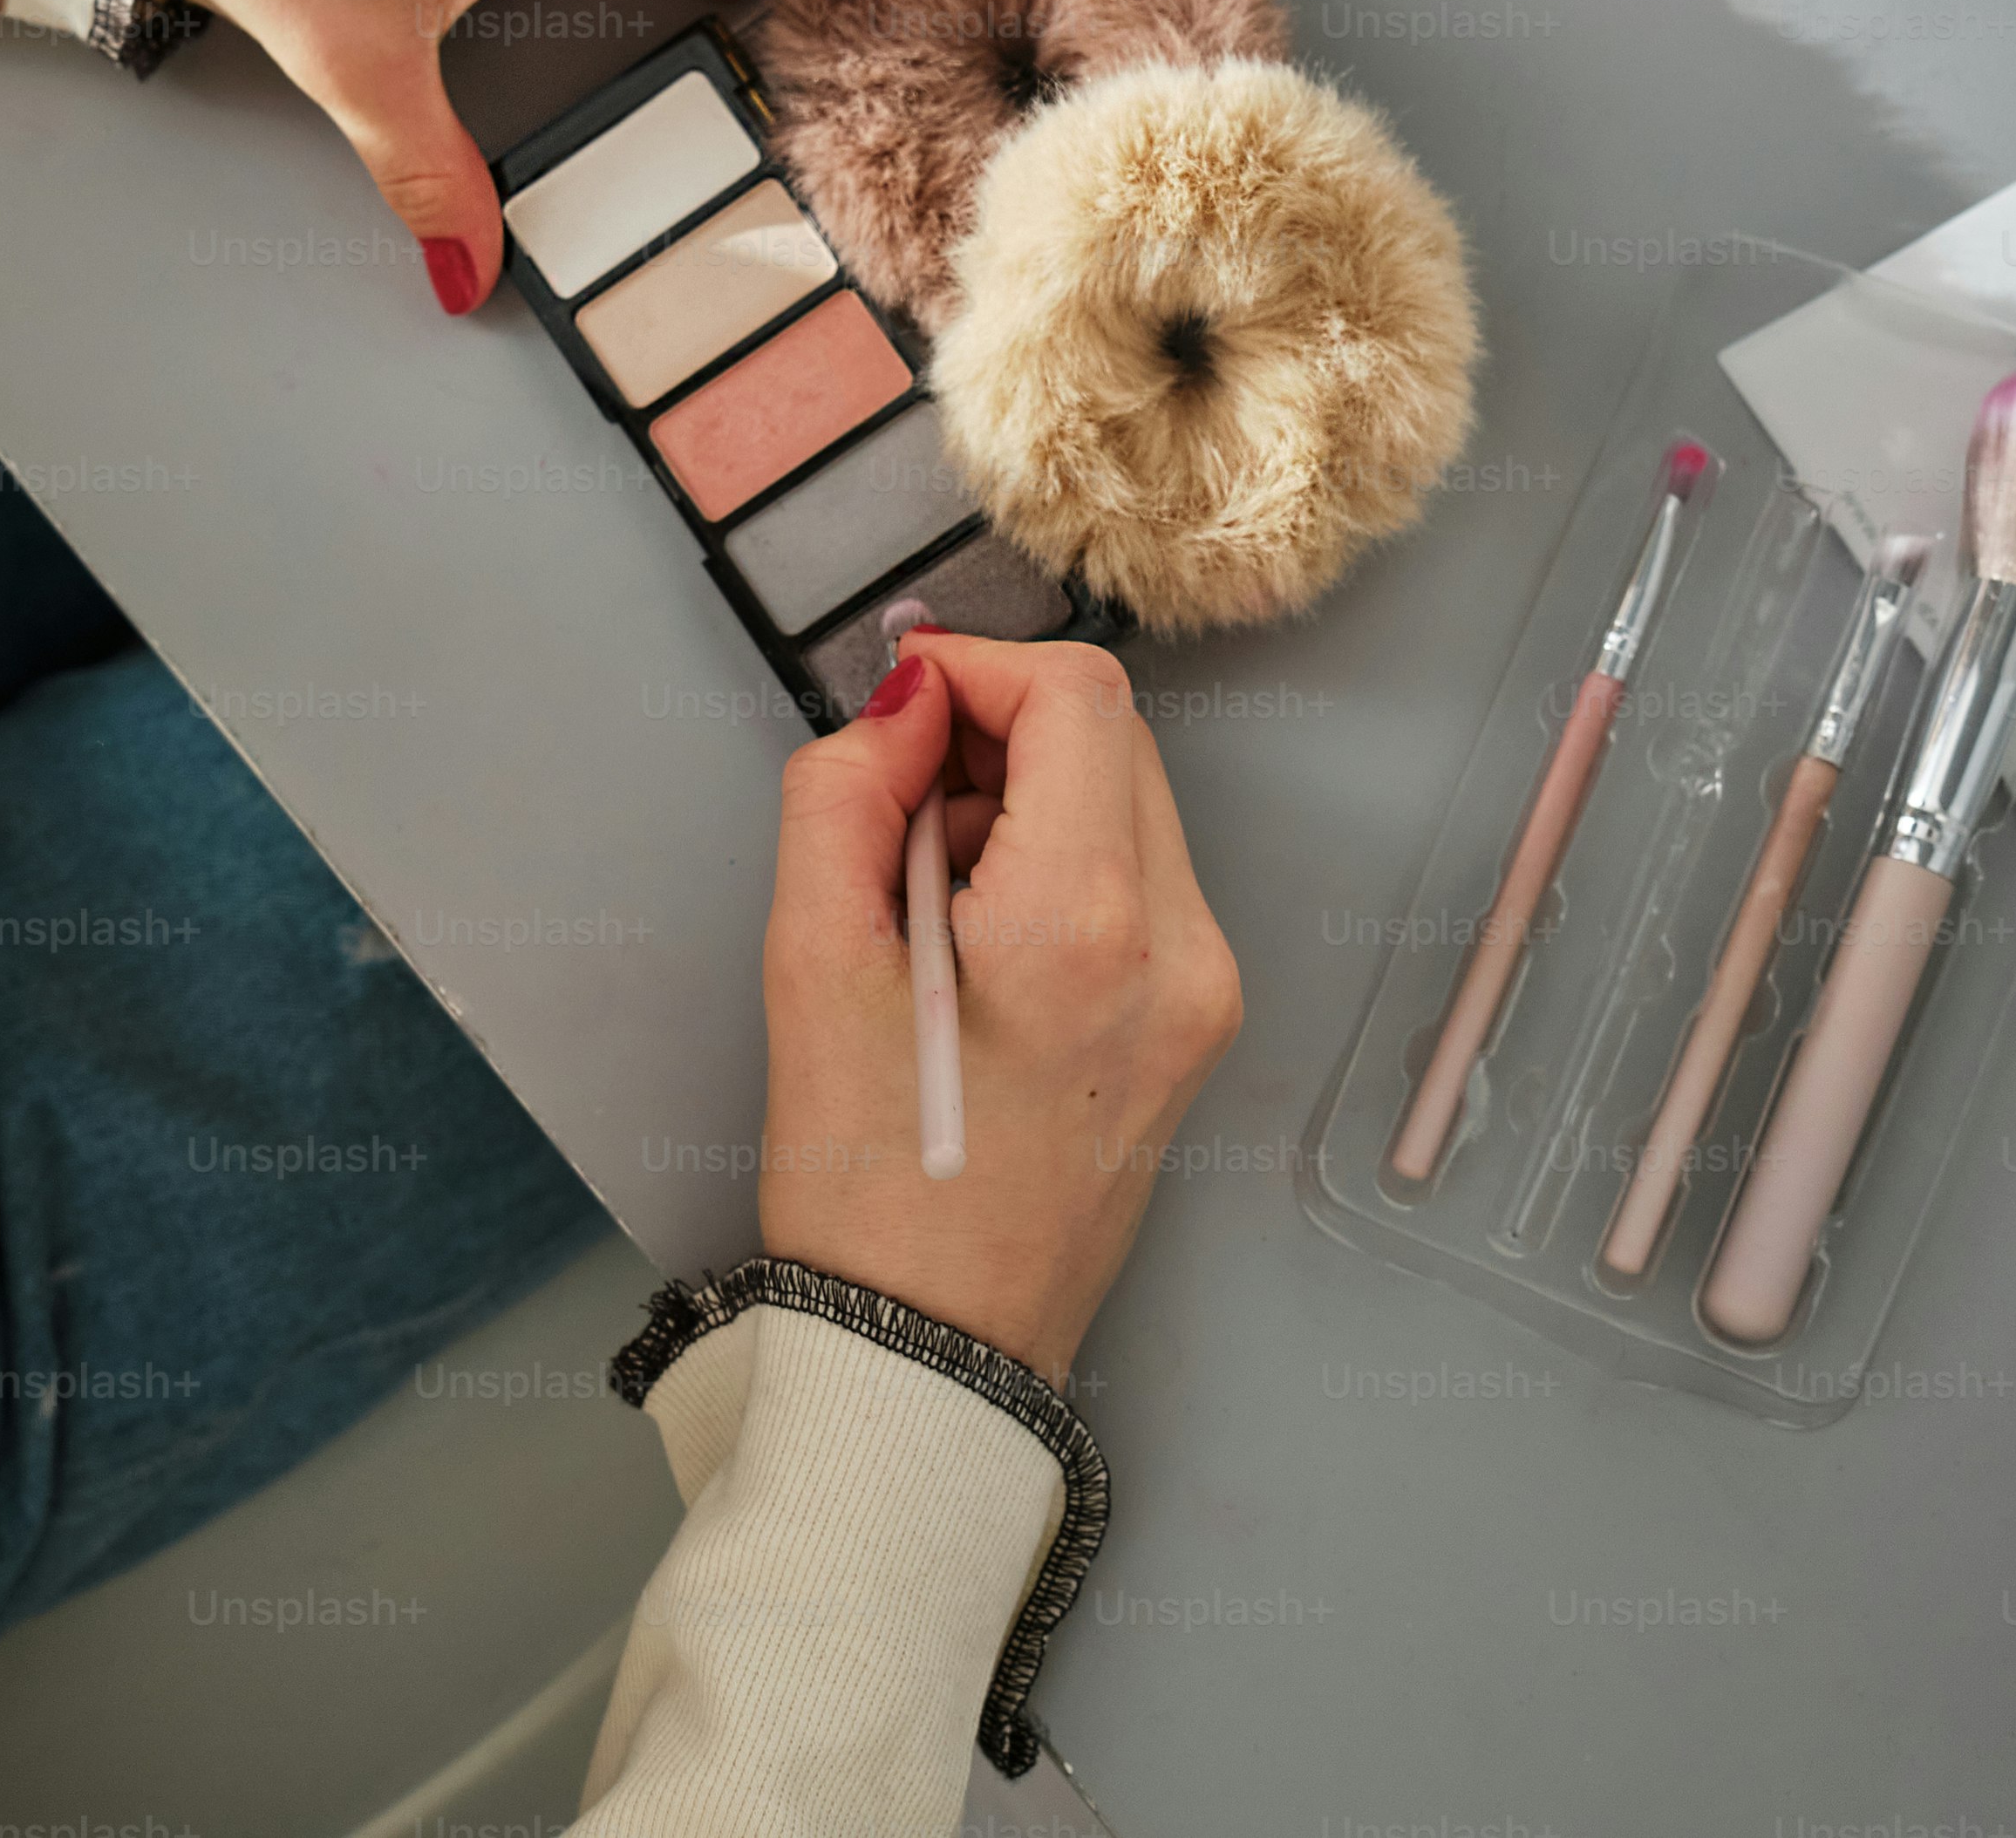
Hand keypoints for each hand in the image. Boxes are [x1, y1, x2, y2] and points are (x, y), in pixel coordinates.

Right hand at [755, 635, 1241, 1386]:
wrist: (934, 1348)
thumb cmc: (868, 1182)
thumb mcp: (809, 963)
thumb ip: (845, 793)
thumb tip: (905, 703)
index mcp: (1085, 926)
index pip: (1077, 698)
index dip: (976, 668)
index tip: (900, 705)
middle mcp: (1180, 950)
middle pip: (1116, 739)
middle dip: (1001, 735)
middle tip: (898, 808)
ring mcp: (1206, 992)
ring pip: (1133, 804)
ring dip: (1031, 800)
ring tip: (930, 896)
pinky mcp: (1200, 1024)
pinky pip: (1142, 881)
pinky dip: (1063, 865)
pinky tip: (980, 942)